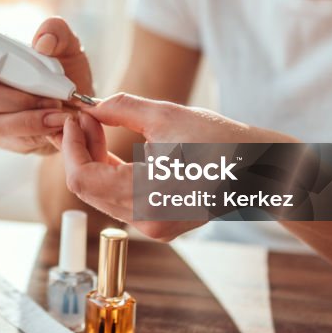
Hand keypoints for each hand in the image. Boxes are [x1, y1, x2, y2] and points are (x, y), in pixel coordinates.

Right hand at [0, 17, 92, 154]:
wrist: (81, 105)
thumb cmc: (65, 71)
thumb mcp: (68, 43)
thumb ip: (56, 31)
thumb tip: (42, 42)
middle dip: (12, 95)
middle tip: (43, 90)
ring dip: (29, 115)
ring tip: (56, 106)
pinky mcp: (5, 139)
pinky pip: (13, 139)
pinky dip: (38, 128)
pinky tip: (57, 120)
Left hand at [60, 93, 270, 239]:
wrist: (261, 171)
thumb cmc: (222, 141)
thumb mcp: (167, 115)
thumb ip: (121, 109)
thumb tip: (89, 106)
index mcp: (147, 199)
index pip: (82, 179)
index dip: (70, 147)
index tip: (74, 118)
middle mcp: (146, 221)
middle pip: (88, 189)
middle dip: (79, 150)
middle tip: (84, 117)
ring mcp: (152, 226)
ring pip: (100, 195)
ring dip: (92, 160)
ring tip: (98, 125)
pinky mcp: (158, 224)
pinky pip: (118, 200)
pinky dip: (109, 173)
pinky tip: (111, 146)